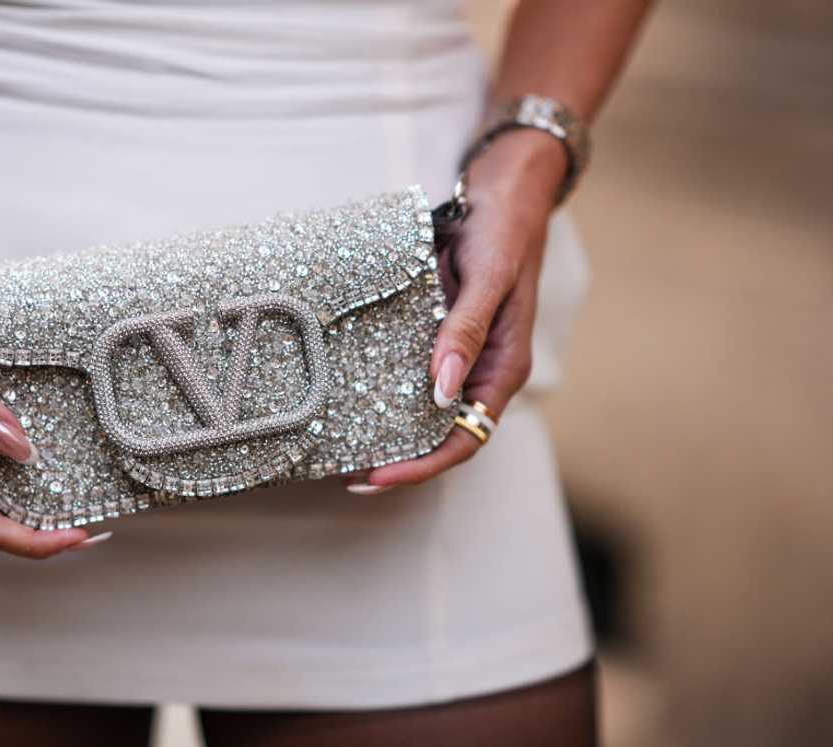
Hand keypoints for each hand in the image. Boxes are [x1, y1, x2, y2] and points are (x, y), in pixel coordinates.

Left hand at [351, 131, 566, 490]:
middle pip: (441, 435)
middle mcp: (479, 371)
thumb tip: (442, 393)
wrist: (501, 194)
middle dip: (400, 461)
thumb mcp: (488, 280)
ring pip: (423, 411)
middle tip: (350, 476)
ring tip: (342, 447)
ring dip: (388, 433)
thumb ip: (467, 333)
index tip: (378, 477)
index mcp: (502, 368)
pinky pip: (409, 373)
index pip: (466, 438)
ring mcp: (456, 355)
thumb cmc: (504, 234)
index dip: (423, 465)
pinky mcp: (435, 335)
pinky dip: (383, 390)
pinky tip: (349, 395)